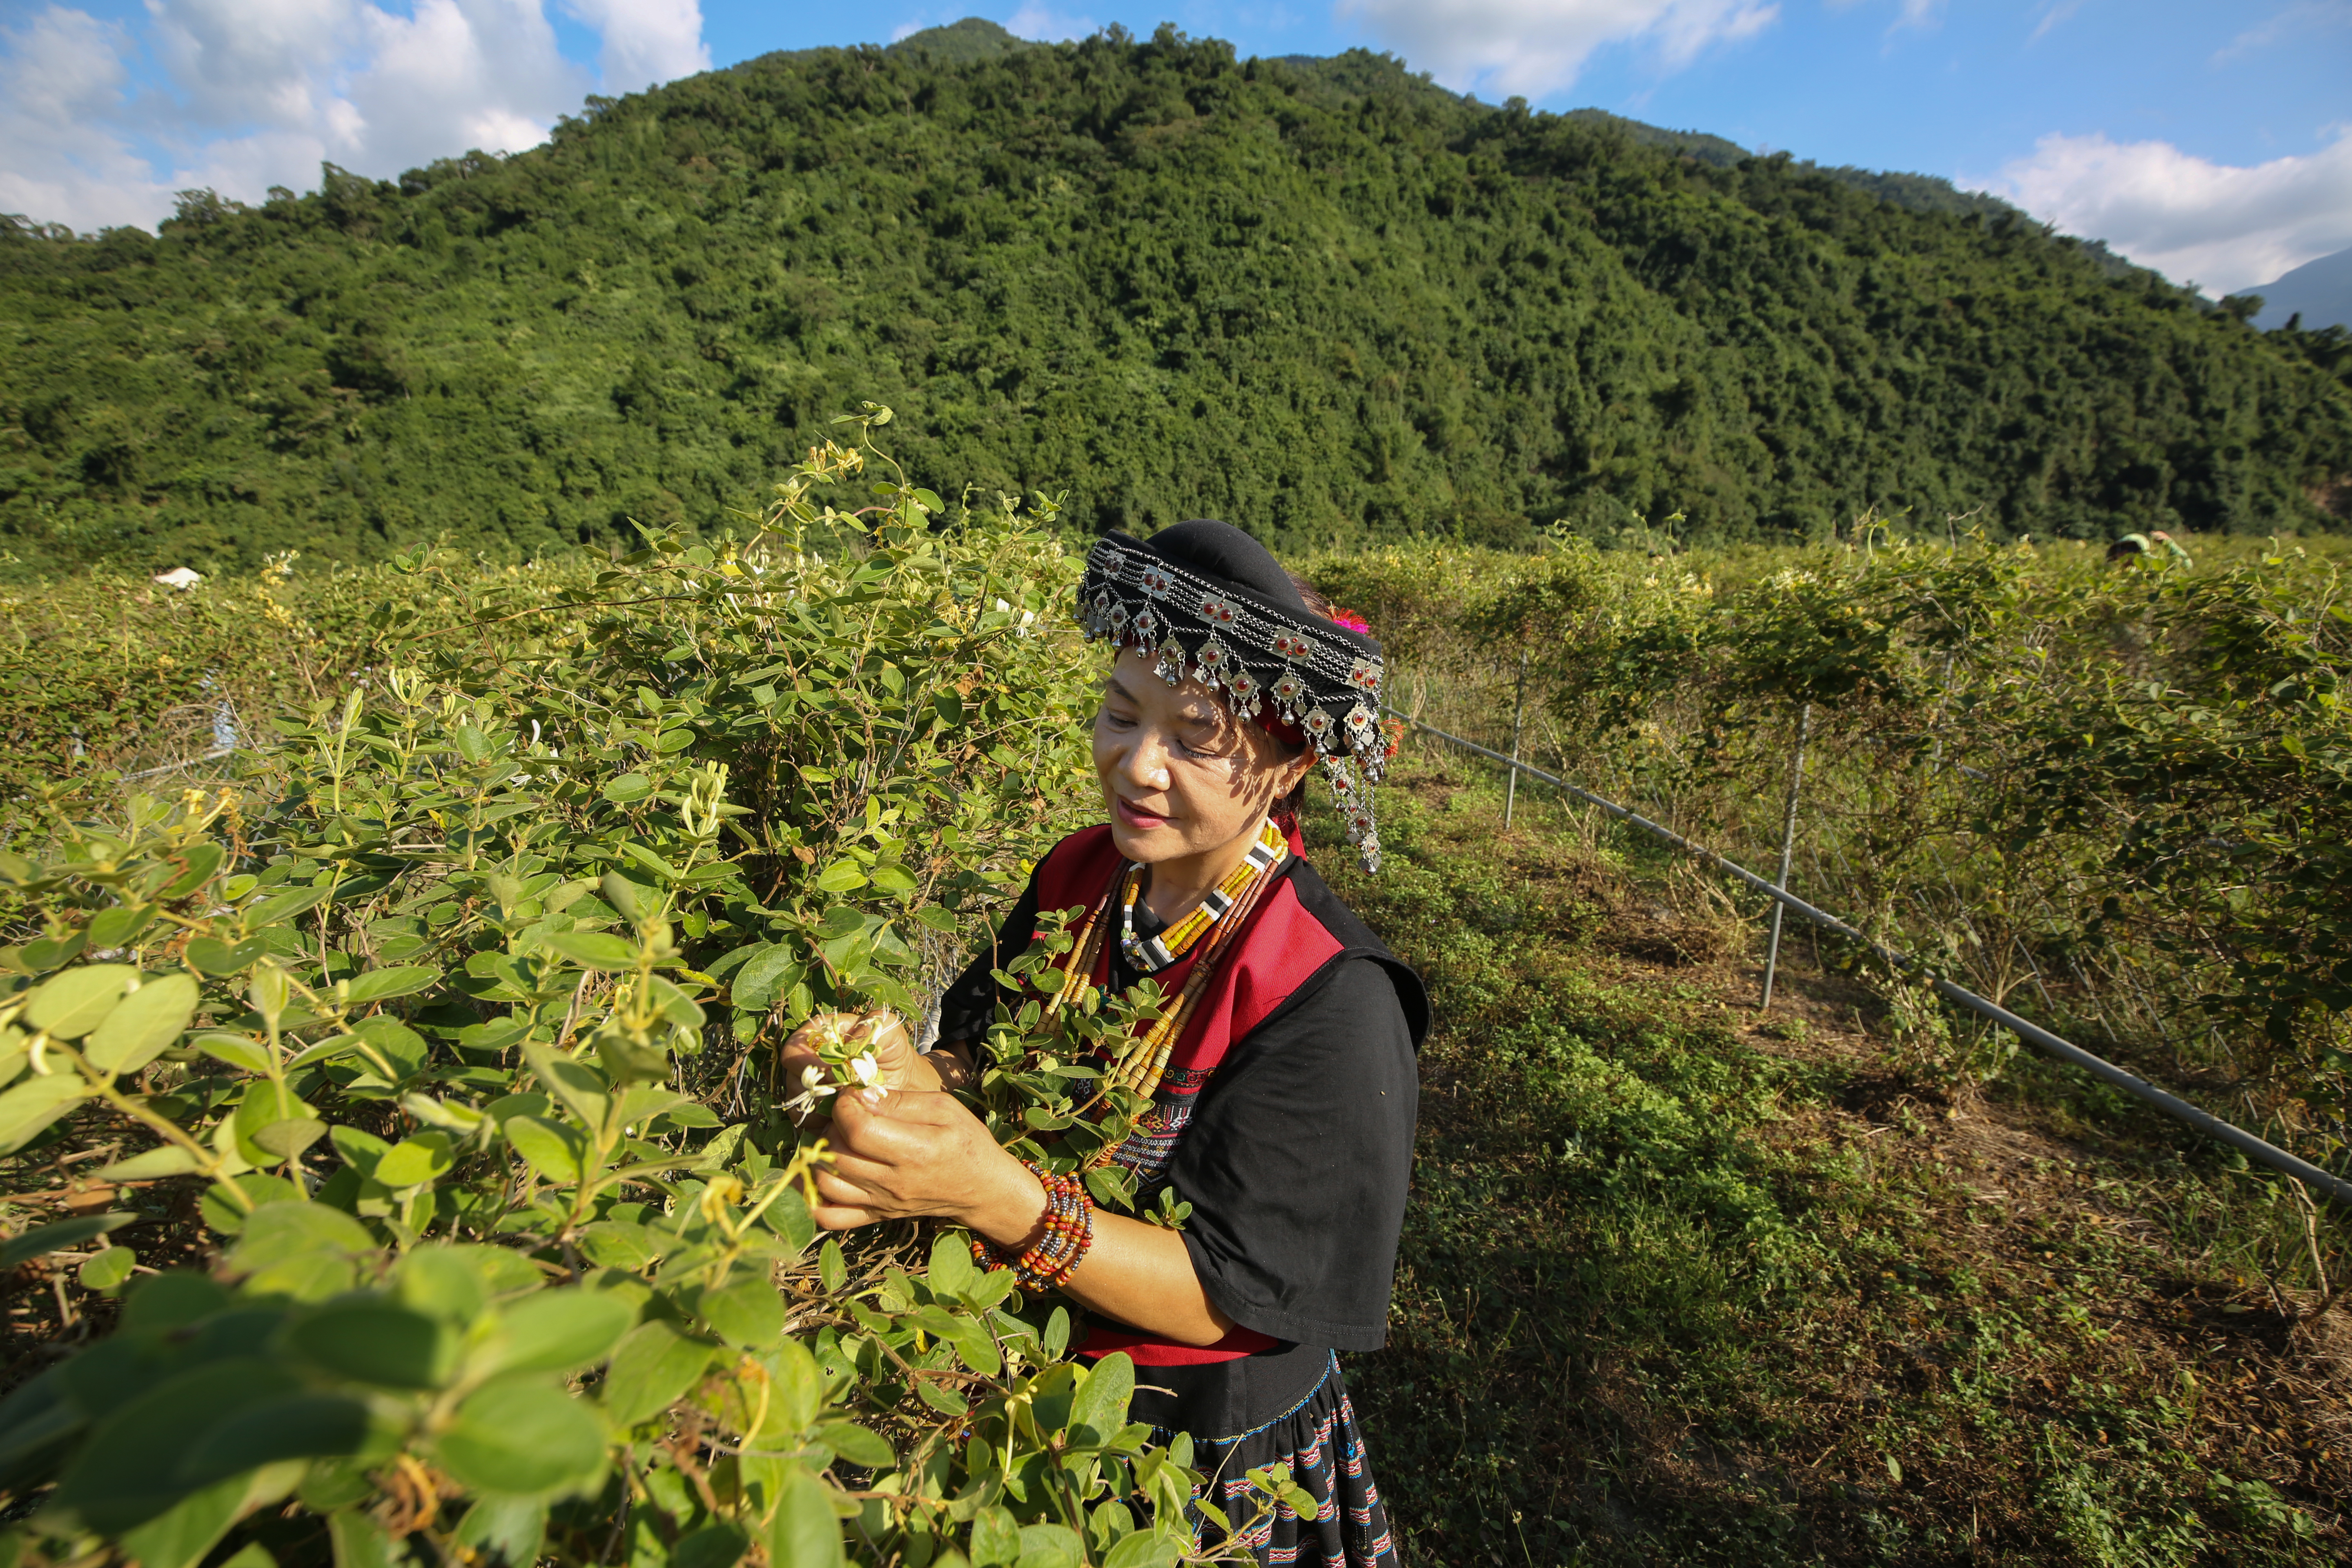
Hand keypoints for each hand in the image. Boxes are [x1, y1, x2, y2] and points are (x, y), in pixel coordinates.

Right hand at [779, 1011, 935, 1123]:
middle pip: (791, 1071)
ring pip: (795, 1095)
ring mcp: (808, 1086)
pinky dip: (820, 1119)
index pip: (796, 1044)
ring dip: (819, 1101)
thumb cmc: (893, 1054)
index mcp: (822, 1036)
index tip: (831, 1069)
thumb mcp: (888, 1032)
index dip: (807, 1058)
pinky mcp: (812, 1111)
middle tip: (841, 1089)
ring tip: (847, 1101)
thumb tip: (846, 1042)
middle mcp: (809, 1060)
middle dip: (815, 1082)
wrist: (905, 1086)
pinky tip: (842, 1117)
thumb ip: (868, 1027)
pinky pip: (803, 1117)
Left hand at [807, 1082, 1042, 1243]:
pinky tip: (822, 1174)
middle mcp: (893, 1182)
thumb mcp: (943, 1108)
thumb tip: (861, 1096)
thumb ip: (900, 1101)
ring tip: (838, 1140)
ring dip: (821, 1158)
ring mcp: (881, 1203)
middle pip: (837, 1155)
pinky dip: (814, 1198)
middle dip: (831, 1127)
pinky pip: (829, 1217)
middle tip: (847, 1115)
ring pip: (826, 1184)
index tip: (852, 1096)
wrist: (981, 1188)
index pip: (858, 1130)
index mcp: (914, 1152)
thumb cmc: (966, 1142)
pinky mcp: (876, 1216)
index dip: (845, 1106)